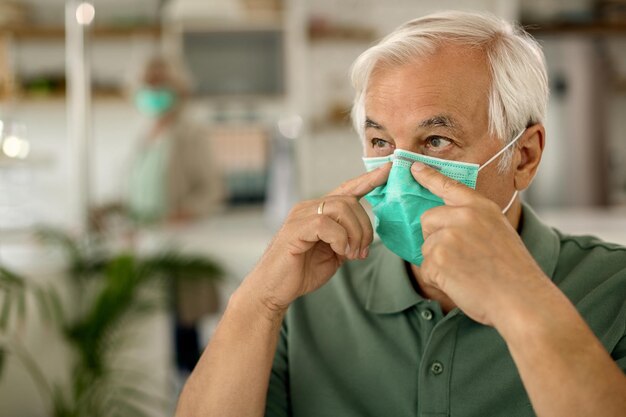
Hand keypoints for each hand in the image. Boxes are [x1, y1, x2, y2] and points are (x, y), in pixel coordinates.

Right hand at [242, 163, 390, 314]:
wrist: (273, 290)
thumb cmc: (299, 272)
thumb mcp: (332, 255)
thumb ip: (346, 241)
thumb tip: (362, 238)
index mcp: (318, 212)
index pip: (346, 190)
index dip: (368, 180)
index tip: (388, 170)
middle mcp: (309, 208)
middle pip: (349, 201)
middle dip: (365, 227)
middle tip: (362, 252)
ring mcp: (300, 217)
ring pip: (340, 208)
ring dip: (354, 233)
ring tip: (352, 254)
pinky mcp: (295, 229)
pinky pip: (325, 224)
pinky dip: (340, 239)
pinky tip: (339, 252)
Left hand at [410, 161, 550, 327]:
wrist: (521, 298)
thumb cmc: (513, 272)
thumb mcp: (499, 232)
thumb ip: (473, 222)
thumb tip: (443, 224)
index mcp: (481, 207)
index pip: (449, 186)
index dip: (428, 176)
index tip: (413, 167)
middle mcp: (463, 216)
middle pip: (428, 219)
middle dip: (435, 238)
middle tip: (461, 258)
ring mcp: (448, 235)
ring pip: (426, 246)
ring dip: (439, 262)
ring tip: (467, 273)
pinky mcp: (437, 257)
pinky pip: (426, 268)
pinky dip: (438, 279)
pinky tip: (460, 283)